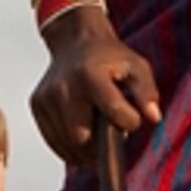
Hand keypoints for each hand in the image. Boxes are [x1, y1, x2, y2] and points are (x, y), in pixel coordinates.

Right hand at [29, 16, 158, 165]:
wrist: (76, 41)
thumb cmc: (109, 57)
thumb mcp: (136, 66)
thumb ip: (146, 92)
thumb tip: (153, 118)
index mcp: (89, 75)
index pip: (113, 113)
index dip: (129, 123)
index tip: (131, 119)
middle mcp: (63, 87)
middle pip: (82, 138)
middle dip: (101, 144)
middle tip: (112, 132)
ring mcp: (46, 98)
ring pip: (67, 145)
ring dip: (86, 149)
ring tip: (98, 131)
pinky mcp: (37, 106)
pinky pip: (54, 141)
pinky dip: (70, 148)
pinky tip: (83, 136)